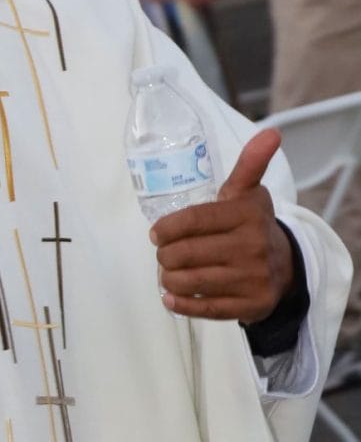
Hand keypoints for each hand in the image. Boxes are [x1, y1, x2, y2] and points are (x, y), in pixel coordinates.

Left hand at [151, 130, 294, 323]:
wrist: (283, 266)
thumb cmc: (250, 225)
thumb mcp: (248, 193)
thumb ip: (250, 164)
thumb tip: (270, 132)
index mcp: (247, 215)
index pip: (194, 221)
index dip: (167, 228)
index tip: (156, 234)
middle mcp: (252, 247)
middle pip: (186, 253)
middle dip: (165, 255)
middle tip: (164, 255)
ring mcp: (252, 278)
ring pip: (191, 281)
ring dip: (169, 279)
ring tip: (167, 274)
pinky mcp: (251, 305)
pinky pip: (206, 309)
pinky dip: (182, 305)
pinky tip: (171, 298)